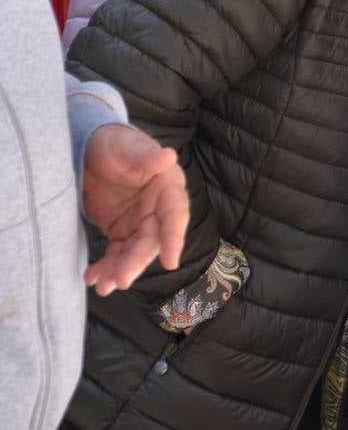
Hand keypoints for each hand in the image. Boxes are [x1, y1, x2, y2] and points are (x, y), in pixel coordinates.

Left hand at [81, 124, 188, 295]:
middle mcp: (157, 208)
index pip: (175, 214)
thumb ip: (146, 154)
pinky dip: (106, 267)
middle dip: (137, 262)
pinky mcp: (120, 230)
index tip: (171, 260)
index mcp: (167, 187)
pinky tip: (92, 277)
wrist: (89, 150)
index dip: (174, 237)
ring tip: (103, 286)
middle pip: (152, 240)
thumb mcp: (127, 145)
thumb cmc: (114, 143)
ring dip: (120, 270)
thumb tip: (168, 156)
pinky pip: (116, 253)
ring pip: (134, 252)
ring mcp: (139, 221)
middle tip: (121, 280)